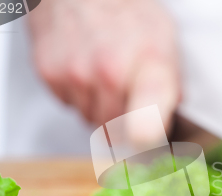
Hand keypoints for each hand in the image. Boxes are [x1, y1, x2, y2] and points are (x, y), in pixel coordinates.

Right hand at [29, 0, 179, 141]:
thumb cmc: (128, 11)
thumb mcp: (166, 41)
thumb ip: (172, 87)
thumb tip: (169, 126)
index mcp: (150, 65)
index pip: (146, 130)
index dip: (146, 152)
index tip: (147, 155)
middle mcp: (110, 73)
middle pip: (117, 133)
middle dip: (125, 122)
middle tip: (128, 94)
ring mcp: (76, 74)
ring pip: (91, 121)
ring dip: (100, 108)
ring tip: (105, 74)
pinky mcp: (49, 74)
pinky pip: (68, 105)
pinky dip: (78, 95)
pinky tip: (84, 68)